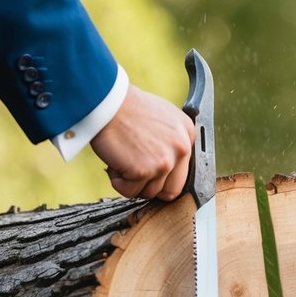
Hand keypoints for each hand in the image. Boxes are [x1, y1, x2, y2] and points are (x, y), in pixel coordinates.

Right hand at [91, 84, 195, 201]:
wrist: (108, 103)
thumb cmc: (127, 108)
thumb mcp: (162, 117)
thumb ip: (171, 140)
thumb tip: (170, 164)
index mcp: (187, 134)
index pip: (183, 171)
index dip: (163, 175)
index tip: (149, 169)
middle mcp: (181, 148)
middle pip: (172, 189)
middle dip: (151, 185)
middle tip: (135, 173)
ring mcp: (165, 161)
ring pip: (150, 192)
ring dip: (132, 181)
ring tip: (122, 159)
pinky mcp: (144, 171)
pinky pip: (130, 192)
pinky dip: (118, 183)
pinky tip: (114, 163)